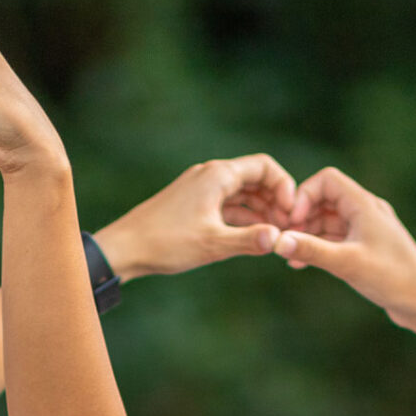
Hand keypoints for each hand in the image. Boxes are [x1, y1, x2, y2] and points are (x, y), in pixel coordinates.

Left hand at [93, 155, 294, 279]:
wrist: (124, 248)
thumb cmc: (165, 243)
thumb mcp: (212, 245)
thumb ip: (248, 240)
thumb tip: (280, 240)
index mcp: (218, 175)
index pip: (264, 167)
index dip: (284, 187)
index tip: (291, 214)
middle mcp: (210, 175)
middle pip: (255, 179)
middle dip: (274, 201)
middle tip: (287, 228)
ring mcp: (200, 189)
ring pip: (241, 194)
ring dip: (259, 211)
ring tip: (273, 235)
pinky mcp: (192, 204)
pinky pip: (226, 205)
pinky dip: (241, 218)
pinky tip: (251, 237)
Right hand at [274, 164, 415, 342]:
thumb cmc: (392, 277)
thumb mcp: (346, 263)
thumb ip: (311, 250)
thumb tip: (278, 242)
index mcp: (364, 205)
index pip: (327, 180)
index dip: (304, 196)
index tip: (291, 222)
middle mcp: (366, 212)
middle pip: (324, 200)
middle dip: (302, 217)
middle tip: (284, 240)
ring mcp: (366, 230)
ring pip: (328, 221)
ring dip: (307, 234)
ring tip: (289, 255)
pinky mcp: (365, 248)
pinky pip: (335, 239)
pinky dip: (318, 247)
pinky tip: (301, 263)